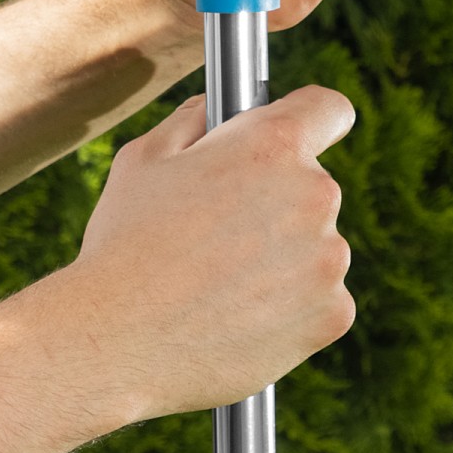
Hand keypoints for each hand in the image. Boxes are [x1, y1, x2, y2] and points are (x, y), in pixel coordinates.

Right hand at [65, 86, 355, 417]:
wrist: (119, 343)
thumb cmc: (124, 246)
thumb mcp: (144, 159)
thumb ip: (193, 121)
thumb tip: (214, 110)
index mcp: (272, 145)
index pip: (328, 109)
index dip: (310, 119)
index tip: (296, 136)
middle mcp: (314, 195)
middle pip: (313, 187)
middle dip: (276, 202)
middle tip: (222, 231)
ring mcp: (328, 259)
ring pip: (316, 248)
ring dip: (285, 258)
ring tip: (222, 283)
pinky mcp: (333, 314)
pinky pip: (322, 301)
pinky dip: (292, 309)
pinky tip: (240, 316)